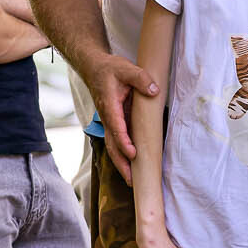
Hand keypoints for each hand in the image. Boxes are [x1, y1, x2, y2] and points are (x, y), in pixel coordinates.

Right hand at [86, 52, 158, 181]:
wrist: (94, 68)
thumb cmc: (110, 69)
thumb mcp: (127, 68)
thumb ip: (140, 78)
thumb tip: (154, 90)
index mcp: (110, 106)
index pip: (117, 128)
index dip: (124, 142)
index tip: (133, 154)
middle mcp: (107, 117)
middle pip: (112, 144)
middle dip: (121, 163)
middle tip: (132, 180)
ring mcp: (108, 121)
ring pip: (112, 146)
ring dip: (121, 163)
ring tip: (131, 180)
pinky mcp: (112, 122)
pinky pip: (115, 141)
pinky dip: (121, 155)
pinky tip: (130, 166)